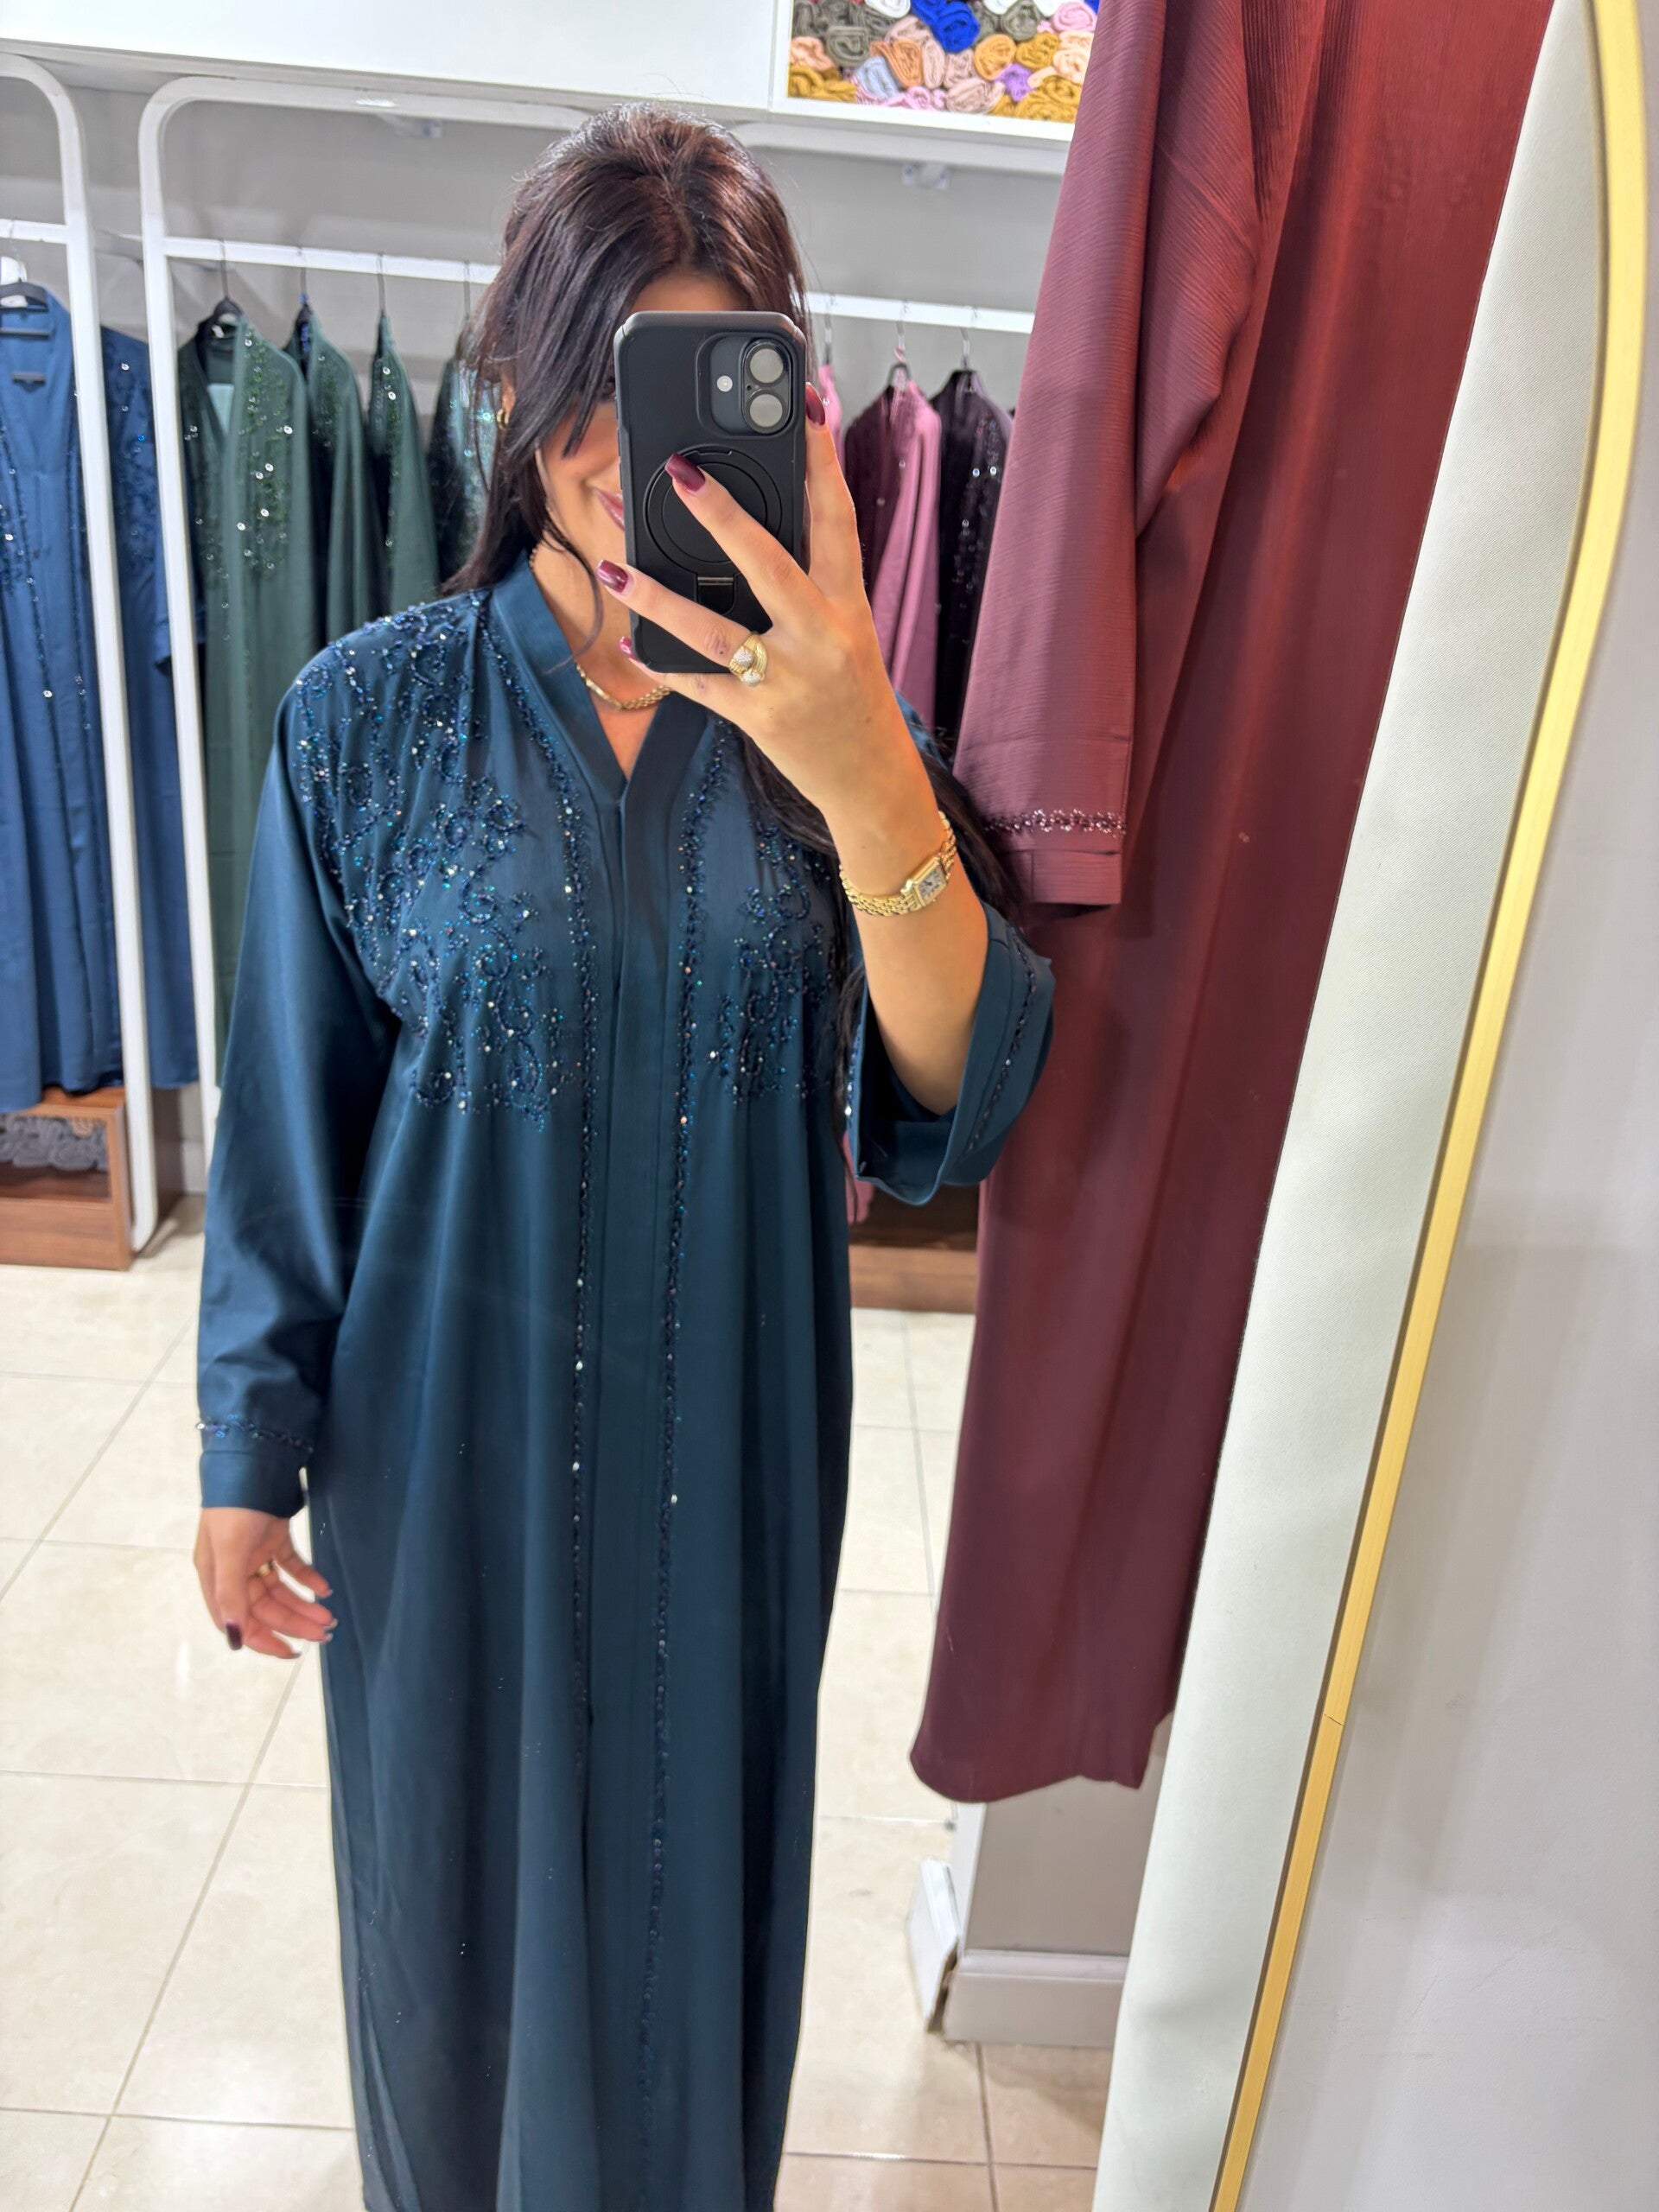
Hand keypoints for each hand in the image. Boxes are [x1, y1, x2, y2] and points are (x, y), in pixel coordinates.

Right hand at [194, 1507, 334, 1658]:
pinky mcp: (273, 1537)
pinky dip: (308, 1578)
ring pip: (280, 1589)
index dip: (263, 1639)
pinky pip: (292, 1566)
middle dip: (293, 1622)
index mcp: (214, 1577)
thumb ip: (231, 1594)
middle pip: (264, 1607)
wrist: (253, 1461)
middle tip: (325, 1632)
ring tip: (329, 1616)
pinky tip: (325, 1587)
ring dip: (303, 1604)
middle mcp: (233, 1569)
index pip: (238, 1619)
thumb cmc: (234, 1508)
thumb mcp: (228, 1551)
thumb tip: (235, 1637)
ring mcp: (253, 1553)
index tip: (291, 1652)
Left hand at [595, 386, 935, 850]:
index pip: (837, 519)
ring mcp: (788, 681)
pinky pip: (698, 686)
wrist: (869, 776)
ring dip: (656, 594)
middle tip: (677, 468)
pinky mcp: (759, 720)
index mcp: (848, 605)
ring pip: (713, 630)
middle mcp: (822, 638)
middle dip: (722, 515)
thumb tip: (757, 518)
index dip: (821, 460)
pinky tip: (628, 637)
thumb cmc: (849, 691)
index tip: (803, 404)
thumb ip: (812, 577)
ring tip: (612, 561)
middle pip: (769, 564)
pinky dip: (660, 662)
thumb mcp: (847, 628)